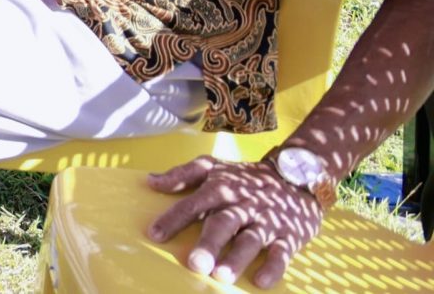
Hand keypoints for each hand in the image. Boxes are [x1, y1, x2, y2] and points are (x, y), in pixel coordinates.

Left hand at [145, 156, 325, 287]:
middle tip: (194, 264)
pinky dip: (273, 267)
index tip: (154, 235)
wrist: (296, 174)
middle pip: (223, 224)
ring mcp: (266, 221)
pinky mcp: (289, 235)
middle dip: (209, 244)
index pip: (193, 204)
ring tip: (221, 276)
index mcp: (221, 188)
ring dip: (237, 258)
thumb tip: (151, 182)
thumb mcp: (213, 167)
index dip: (173, 219)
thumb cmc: (245, 177)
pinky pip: (282, 253)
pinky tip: (261, 281)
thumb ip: (182, 174)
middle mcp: (242, 205)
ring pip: (250, 240)